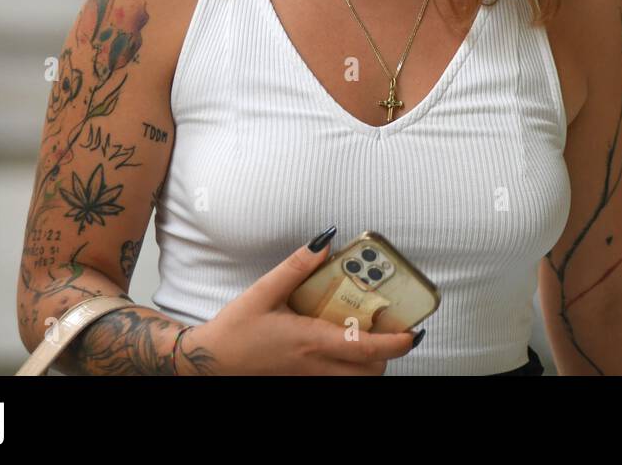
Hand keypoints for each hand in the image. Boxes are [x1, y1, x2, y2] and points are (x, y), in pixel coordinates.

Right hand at [181, 235, 420, 374]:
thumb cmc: (235, 329)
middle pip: (369, 372)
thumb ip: (296, 266)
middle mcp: (314, 366)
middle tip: (393, 327)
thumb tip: (325, 242)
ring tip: (370, 333)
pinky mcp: (300, 380)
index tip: (413, 331)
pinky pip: (335, 379)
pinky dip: (350, 366)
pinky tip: (342, 341)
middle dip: (388, 354)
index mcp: (310, 342)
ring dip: (370, 362)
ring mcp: (308, 377)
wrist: (208, 362)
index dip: (395, 343)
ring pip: (354, 379)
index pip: (365, 349)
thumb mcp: (263, 290)